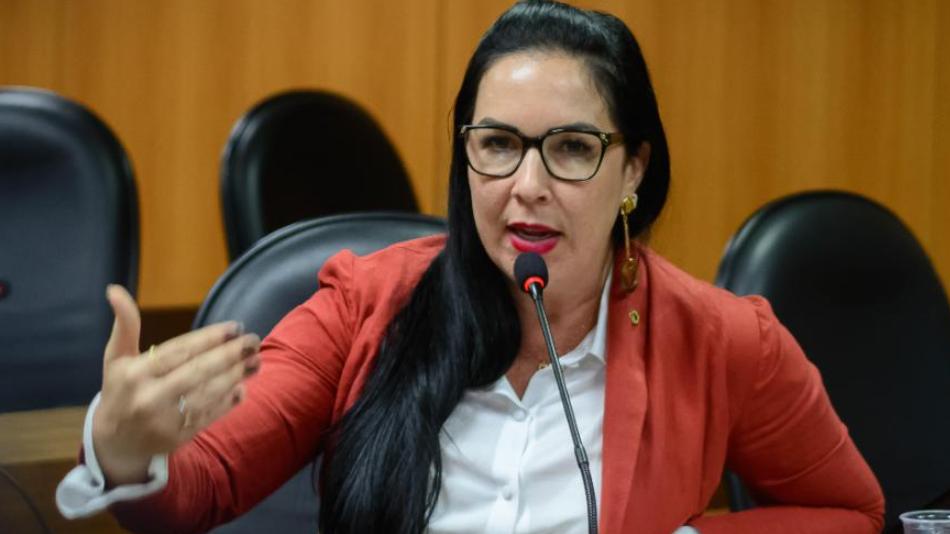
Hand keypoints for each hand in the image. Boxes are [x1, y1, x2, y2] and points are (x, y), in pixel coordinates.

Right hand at [92, 285, 260, 485]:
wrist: (114, 442)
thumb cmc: (120, 390)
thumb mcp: (116, 357)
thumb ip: (125, 325)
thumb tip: (115, 290)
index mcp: (135, 374)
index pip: (180, 351)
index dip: (210, 337)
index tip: (235, 327)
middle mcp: (149, 397)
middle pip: (199, 371)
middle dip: (231, 354)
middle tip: (254, 341)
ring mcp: (164, 421)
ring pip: (209, 393)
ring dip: (237, 375)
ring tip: (256, 360)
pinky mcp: (178, 437)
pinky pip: (210, 415)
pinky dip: (229, 400)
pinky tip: (243, 386)